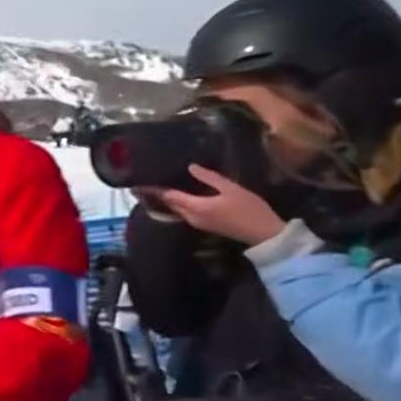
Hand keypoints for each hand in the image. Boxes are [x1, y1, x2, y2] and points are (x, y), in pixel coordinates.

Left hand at [152, 164, 287, 245]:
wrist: (263, 233)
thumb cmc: (249, 208)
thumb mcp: (231, 188)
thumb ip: (209, 177)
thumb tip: (191, 167)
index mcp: (196, 207)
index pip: (169, 197)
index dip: (153, 190)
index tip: (137, 183)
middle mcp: (193, 217)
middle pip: (170, 204)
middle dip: (157, 194)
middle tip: (146, 181)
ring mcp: (199, 223)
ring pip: (177, 209)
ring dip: (168, 199)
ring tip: (160, 185)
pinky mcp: (206, 225)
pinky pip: (186, 212)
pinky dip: (179, 203)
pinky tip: (182, 194)